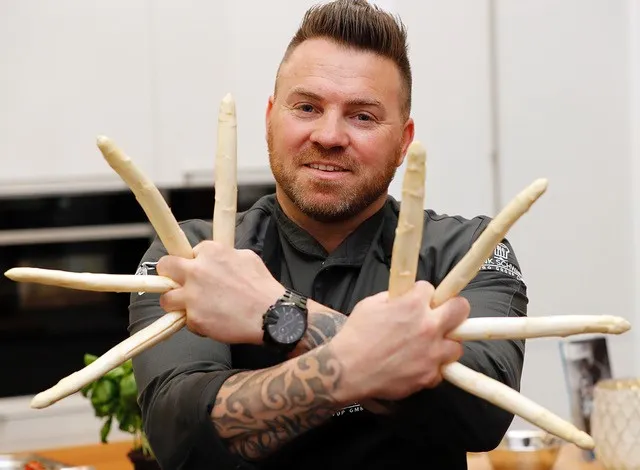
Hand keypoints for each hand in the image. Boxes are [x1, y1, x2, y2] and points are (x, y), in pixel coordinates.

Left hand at [156, 241, 284, 343]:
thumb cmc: (263, 288)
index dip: (193, 263)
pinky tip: (211, 321)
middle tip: (177, 284)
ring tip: (191, 308)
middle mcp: (197, 270)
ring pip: (166, 298)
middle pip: (165, 266)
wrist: (271, 315)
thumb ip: (227, 255)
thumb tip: (218, 259)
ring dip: (176, 303)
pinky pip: (185, 320)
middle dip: (169, 274)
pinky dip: (196, 322)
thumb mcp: (247, 258)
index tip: (197, 270)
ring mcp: (193, 295)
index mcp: (211, 252)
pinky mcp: (194, 317)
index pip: (189, 252)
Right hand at [331, 281, 468, 401]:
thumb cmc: (356, 335)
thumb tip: (405, 296)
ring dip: (445, 343)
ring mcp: (432, 353)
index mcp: (413, 305)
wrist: (348, 370)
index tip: (418, 300)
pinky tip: (417, 365)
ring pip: (457, 346)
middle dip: (453, 309)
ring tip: (430, 346)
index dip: (423, 294)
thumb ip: (394, 297)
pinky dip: (431, 368)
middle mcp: (429, 327)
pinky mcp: (429, 376)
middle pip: (461, 309)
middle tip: (444, 315)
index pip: (431, 289)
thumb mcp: (371, 304)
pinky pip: (441, 370)